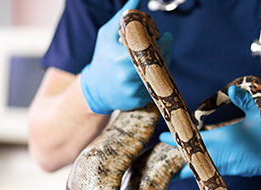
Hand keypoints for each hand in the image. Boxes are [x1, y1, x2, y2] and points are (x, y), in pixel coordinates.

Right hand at [80, 0, 172, 114]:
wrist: (95, 90)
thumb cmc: (102, 58)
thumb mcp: (107, 34)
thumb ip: (124, 16)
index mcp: (121, 59)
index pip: (154, 49)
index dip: (165, 42)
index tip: (166, 36)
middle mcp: (128, 77)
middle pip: (161, 63)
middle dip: (166, 52)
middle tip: (163, 45)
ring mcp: (135, 91)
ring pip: (161, 76)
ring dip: (162, 65)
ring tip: (154, 58)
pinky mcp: (140, 101)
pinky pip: (156, 87)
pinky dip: (155, 79)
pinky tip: (147, 73)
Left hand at [160, 85, 260, 179]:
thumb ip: (241, 97)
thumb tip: (226, 91)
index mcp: (230, 142)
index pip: (196, 143)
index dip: (176, 142)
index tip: (160, 138)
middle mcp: (230, 158)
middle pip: (196, 161)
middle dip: (177, 159)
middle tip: (160, 154)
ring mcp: (238, 166)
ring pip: (207, 165)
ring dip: (192, 161)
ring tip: (175, 156)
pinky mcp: (245, 168)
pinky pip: (219, 165)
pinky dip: (207, 160)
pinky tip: (204, 152)